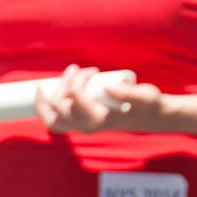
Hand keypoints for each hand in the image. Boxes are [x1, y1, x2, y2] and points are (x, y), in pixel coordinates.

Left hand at [34, 65, 161, 133]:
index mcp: (100, 121)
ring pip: (52, 119)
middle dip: (63, 84)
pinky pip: (55, 121)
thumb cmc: (147, 105)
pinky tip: (48, 91)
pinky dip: (46, 107)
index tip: (91, 70)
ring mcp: (81, 127)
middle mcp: (87, 127)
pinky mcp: (80, 123)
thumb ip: (128, 92)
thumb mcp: (144, 96)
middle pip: (59, 108)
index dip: (77, 80)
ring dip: (48, 97)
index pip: (74, 99)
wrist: (150, 117)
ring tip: (61, 77)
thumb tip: (106, 87)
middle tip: (75, 69)